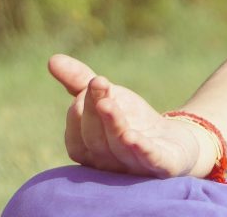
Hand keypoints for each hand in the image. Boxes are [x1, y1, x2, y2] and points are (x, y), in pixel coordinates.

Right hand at [48, 53, 205, 177]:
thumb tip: (52, 59)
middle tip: (98, 84)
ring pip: (118, 148)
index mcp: (89, 150)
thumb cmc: (132, 120)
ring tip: (107, 103)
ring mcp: (134, 167)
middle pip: (95, 139)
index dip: (81, 109)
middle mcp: (108, 163)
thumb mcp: (108, 97)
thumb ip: (80, 82)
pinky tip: (133, 137)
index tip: (92, 82)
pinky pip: (148, 160)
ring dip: (113, 125)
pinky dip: (140, 149)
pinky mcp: (162, 167)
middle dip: (95, 112)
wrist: (174, 141)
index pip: (77, 134)